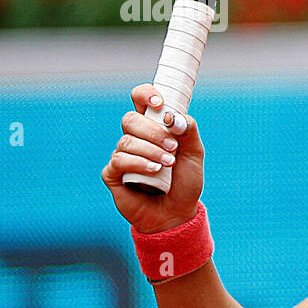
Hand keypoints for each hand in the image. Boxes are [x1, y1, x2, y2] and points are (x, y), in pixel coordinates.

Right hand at [100, 85, 204, 232]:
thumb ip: (188, 131)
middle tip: (173, 147)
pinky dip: (138, 163)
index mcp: (154, 127)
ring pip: (127, 140)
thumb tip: (170, 115)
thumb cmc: (185, 182)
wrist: (177, 213)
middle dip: (153, 132)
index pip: (141, 99)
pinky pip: (119, 160)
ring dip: (151, 151)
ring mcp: (122, 155)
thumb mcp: (195, 154)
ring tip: (168, 164)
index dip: (145, 95)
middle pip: (131, 119)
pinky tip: (153, 171)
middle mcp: (135, 138)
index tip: (158, 103)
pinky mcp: (113, 173)